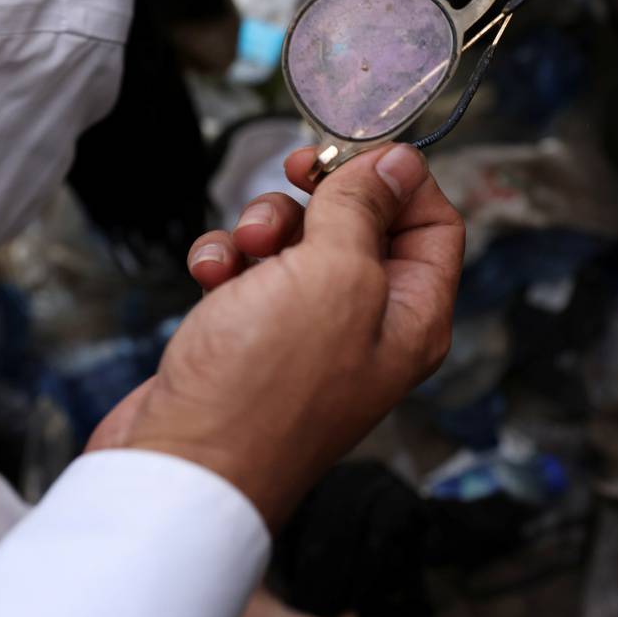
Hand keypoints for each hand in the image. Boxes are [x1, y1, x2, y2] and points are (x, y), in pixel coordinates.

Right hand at [88, 143, 462, 527]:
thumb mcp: (334, 274)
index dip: (400, 178)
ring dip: (264, 227)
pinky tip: (208, 275)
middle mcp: (368, 326)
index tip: (352, 150)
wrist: (182, 466)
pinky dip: (226, 261)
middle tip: (294, 177)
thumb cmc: (267, 384)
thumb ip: (365, 210)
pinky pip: (248, 274)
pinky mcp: (249, 338)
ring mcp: (306, 334)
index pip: (435, 224)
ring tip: (244, 252)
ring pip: (296, 243)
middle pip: (362, 224)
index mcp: (413, 316)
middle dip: (320, 197)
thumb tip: (399, 162)